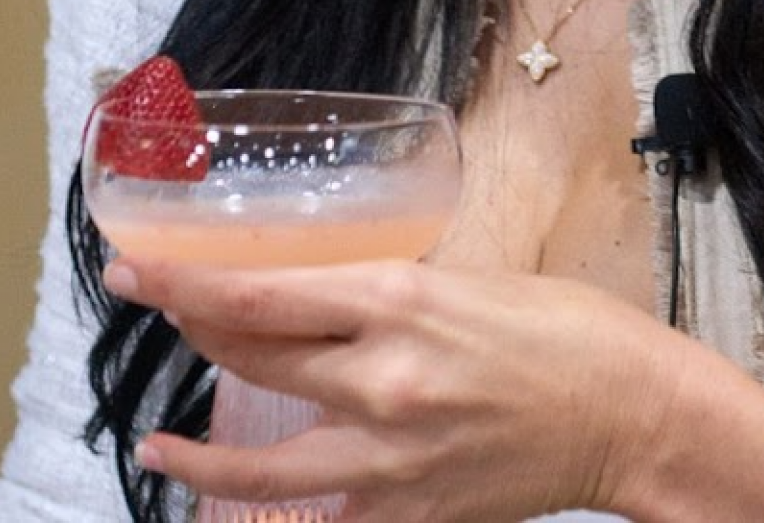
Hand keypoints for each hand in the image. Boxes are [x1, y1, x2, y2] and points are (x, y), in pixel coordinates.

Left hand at [106, 254, 688, 521]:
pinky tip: (246, 512)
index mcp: (398, 300)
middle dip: (188, 328)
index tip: (135, 266)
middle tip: (149, 305)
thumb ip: (385, 291)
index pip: (258, 294)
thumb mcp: (464, 278)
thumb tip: (319, 290)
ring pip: (262, 464)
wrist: (629, 414)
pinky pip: (320, 521)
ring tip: (157, 449)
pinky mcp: (408, 515)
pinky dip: (276, 516)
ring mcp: (389, 459)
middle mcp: (381, 378)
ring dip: (198, 459)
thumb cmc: (562, 330)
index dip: (183, 282)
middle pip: (251, 358)